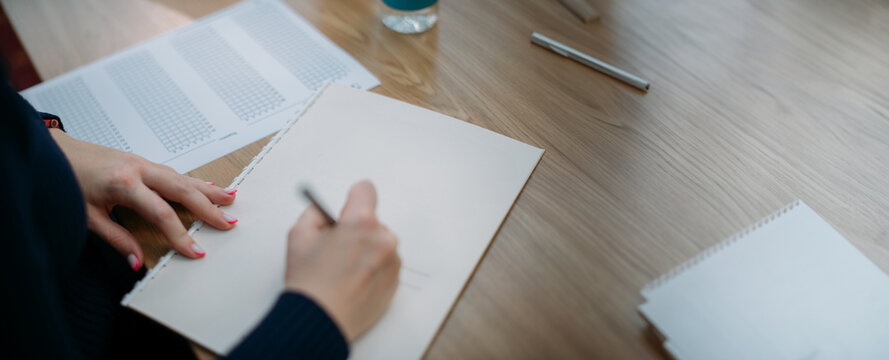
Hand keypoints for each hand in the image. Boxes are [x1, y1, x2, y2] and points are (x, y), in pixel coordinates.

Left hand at [50, 129, 238, 270]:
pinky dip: (194, 181)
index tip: (196, 251)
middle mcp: (138, 169)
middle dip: (209, 208)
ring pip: (183, 177)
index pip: (162, 213)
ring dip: (208, 190)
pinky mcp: (141, 161)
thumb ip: (116, 239)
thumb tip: (137, 261)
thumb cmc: (65, 179)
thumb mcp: (86, 216)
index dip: (181, 235)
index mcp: (124, 184)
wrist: (53, 151)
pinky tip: (207, 186)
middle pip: (182, 190)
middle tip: (229, 223)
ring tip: (231, 199)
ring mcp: (142, 162)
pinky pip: (175, 172)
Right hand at [285, 180, 400, 341]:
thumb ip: (315, 213)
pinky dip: (372, 269)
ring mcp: (392, 262)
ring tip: (343, 270)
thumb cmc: (309, 282)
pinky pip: (385, 265)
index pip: (366, 190)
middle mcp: (383, 239)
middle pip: (372, 221)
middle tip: (337, 249)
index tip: (345, 211)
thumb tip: (327, 211)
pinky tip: (352, 282)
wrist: (319, 321)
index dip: (351, 199)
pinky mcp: (395, 281)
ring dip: (366, 250)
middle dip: (356, 230)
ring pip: (380, 244)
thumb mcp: (298, 235)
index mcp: (361, 223)